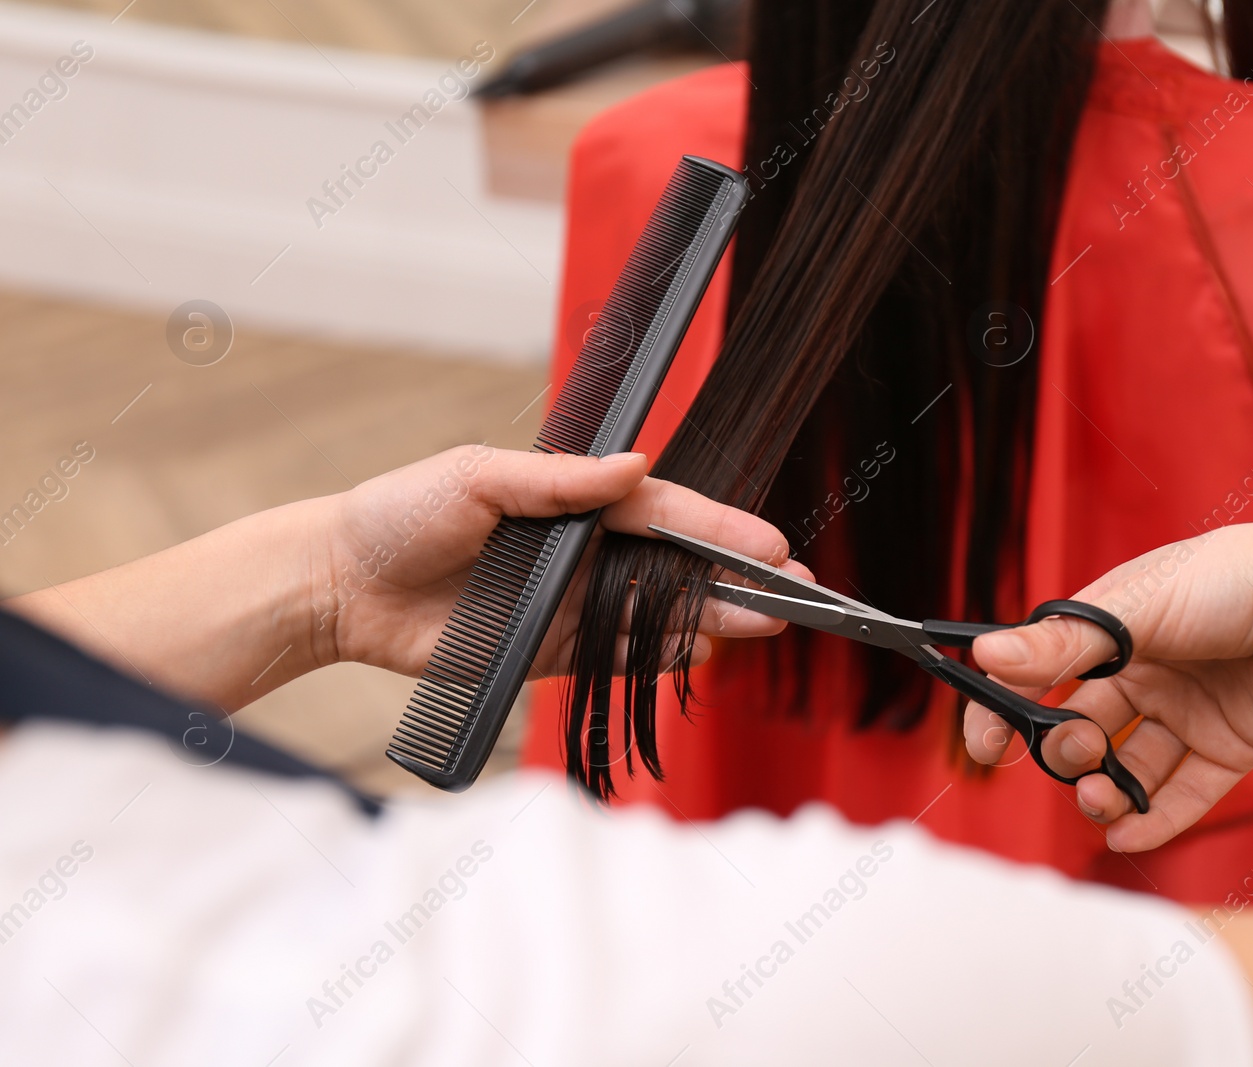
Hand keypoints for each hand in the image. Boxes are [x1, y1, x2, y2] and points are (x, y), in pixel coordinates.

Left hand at [313, 446, 804, 679]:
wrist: (343, 586)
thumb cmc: (401, 514)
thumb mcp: (477, 476)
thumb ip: (559, 481)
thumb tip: (633, 465)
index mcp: (574, 501)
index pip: (665, 512)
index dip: (721, 528)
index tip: (770, 544)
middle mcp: (586, 551)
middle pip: (679, 565)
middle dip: (738, 577)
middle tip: (796, 594)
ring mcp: (576, 603)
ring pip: (662, 612)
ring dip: (715, 618)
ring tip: (767, 624)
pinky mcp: (556, 651)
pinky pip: (622, 655)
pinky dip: (664, 656)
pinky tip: (704, 653)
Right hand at [962, 517, 1252, 850]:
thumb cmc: (1235, 580)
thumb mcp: (1138, 608)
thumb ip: (1064, 643)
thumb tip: (987, 656)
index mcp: (1117, 623)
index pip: (1044, 669)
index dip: (1010, 707)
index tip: (988, 747)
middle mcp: (1150, 666)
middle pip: (1086, 723)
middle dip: (1068, 751)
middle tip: (1076, 757)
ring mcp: (1191, 707)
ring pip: (1131, 763)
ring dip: (1107, 791)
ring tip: (1104, 803)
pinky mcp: (1232, 744)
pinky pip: (1185, 790)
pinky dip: (1156, 817)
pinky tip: (1129, 836)